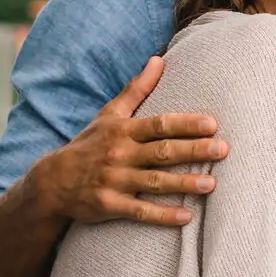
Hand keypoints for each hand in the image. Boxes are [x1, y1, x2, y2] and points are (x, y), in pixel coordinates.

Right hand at [31, 56, 226, 226]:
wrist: (52, 182)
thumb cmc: (90, 144)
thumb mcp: (110, 114)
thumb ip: (137, 89)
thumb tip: (159, 60)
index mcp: (123, 131)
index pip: (159, 125)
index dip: (186, 124)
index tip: (212, 124)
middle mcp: (120, 154)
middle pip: (162, 151)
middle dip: (193, 150)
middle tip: (223, 150)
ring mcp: (114, 181)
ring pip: (154, 182)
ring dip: (184, 183)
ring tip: (212, 184)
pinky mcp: (109, 206)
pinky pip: (139, 211)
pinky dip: (161, 215)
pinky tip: (185, 217)